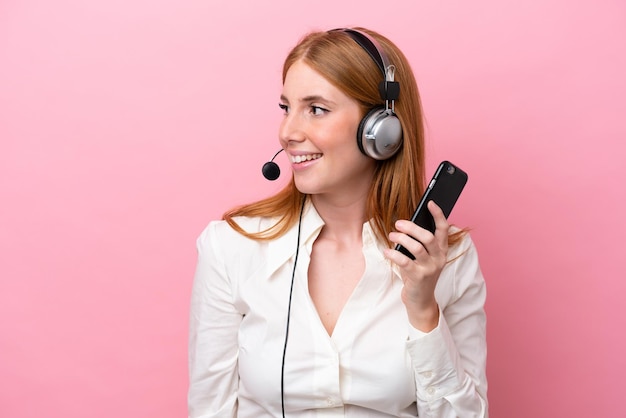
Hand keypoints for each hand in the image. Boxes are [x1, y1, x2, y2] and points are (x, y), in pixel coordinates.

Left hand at [384, 201, 448, 331]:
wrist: (421, 300)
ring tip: (391, 236)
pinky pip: (404, 262)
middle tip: (398, 223)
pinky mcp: (418, 277)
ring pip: (416, 247)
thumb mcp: (423, 258)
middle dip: (412, 227)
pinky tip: (386, 251)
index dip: (438, 214)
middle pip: (427, 236)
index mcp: (442, 250)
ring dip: (401, 239)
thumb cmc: (419, 274)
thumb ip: (419, 243)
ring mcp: (430, 268)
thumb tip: (405, 225)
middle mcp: (439, 258)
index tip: (430, 202)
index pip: (443, 229)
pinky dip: (393, 254)